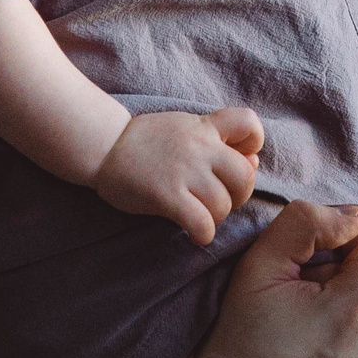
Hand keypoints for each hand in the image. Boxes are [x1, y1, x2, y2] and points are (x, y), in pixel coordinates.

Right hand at [88, 107, 261, 244]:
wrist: (102, 146)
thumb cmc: (145, 141)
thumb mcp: (185, 127)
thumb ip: (218, 140)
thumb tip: (253, 161)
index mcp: (204, 126)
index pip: (248, 122)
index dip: (254, 142)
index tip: (242, 156)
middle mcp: (200, 147)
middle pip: (245, 175)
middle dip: (240, 194)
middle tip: (221, 199)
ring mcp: (184, 171)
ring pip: (224, 204)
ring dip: (217, 217)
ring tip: (200, 216)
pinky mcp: (167, 195)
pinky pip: (202, 222)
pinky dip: (204, 234)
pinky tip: (195, 234)